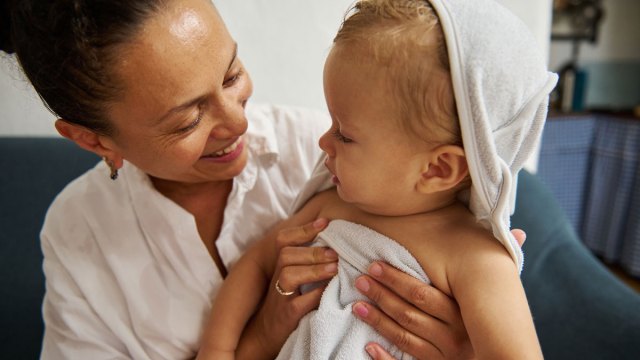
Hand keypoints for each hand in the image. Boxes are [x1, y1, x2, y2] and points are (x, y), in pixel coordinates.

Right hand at [241, 218, 338, 357]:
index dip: (303, 229)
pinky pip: (298, 303)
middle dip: (313, 252)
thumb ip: (305, 262)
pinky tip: (329, 290)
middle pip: (286, 255)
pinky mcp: (286, 315)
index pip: (284, 240)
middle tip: (335, 253)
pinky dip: (315, 295)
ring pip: (289, 274)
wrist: (267, 332)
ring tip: (334, 268)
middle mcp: (276, 278)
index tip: (325, 222)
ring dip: (313, 270)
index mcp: (279, 265)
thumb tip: (332, 243)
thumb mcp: (292, 279)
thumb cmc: (285, 301)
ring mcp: (280, 297)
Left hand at [353, 229, 526, 359]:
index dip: (396, 279)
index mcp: (465, 315)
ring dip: (378, 321)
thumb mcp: (505, 298)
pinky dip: (385, 359)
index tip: (374, 265)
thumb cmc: (504, 325)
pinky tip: (368, 347)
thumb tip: (522, 230)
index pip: (423, 294)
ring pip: (404, 337)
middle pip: (410, 313)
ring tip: (357, 306)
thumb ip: (507, 265)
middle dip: (382, 295)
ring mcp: (445, 357)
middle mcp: (454, 336)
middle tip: (360, 280)